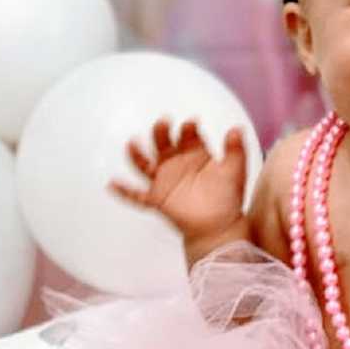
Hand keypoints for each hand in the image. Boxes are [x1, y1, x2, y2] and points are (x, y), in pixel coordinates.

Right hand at [109, 118, 246, 241]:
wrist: (219, 225)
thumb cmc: (227, 197)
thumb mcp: (234, 171)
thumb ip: (235, 150)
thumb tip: (237, 128)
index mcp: (194, 153)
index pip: (188, 136)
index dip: (188, 129)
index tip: (191, 124)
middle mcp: (176, 163)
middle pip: (163, 143)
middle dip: (161, 132)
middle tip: (163, 122)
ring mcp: (164, 180)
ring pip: (145, 164)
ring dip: (137, 153)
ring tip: (132, 143)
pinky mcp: (157, 199)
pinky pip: (136, 195)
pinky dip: (124, 191)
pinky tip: (112, 184)